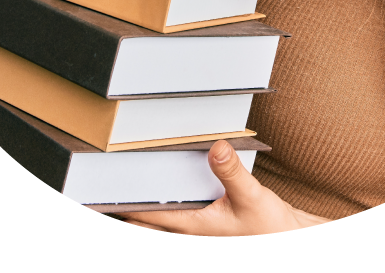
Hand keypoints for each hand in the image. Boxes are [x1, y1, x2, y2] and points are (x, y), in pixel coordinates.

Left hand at [120, 139, 330, 234]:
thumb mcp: (251, 196)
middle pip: (147, 219)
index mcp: (193, 224)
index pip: (148, 216)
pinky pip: (175, 207)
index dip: (123, 207)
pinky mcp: (204, 216)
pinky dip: (164, 195)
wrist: (284, 235)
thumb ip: (232, 172)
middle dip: (125, 206)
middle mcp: (189, 227)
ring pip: (159, 215)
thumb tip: (216, 148)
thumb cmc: (267, 224)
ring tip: (125, 178)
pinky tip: (164, 177)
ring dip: (143, 203)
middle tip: (103, 184)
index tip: (100, 195)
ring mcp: (196, 223)